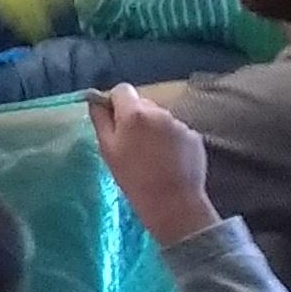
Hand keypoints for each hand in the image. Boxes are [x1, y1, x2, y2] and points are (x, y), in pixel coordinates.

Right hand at [92, 84, 219, 245]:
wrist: (172, 202)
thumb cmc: (133, 177)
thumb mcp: (107, 149)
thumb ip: (100, 120)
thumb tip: (96, 102)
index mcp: (134, 112)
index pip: (122, 90)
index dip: (115, 102)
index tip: (113, 121)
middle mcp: (159, 112)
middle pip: (142, 102)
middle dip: (135, 115)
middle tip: (130, 141)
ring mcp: (180, 123)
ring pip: (160, 117)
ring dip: (153, 127)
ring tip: (151, 154)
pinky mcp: (194, 136)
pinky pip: (176, 130)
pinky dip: (170, 139)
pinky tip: (168, 159)